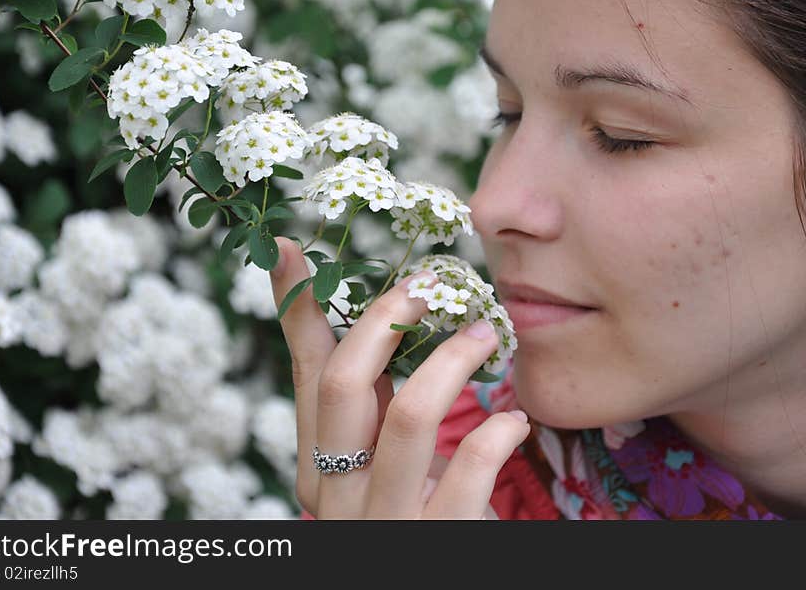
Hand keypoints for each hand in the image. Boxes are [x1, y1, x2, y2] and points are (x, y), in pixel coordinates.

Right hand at [269, 236, 529, 518]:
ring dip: (453, 362)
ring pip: (407, 417)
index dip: (300, 308)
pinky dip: (495, 433)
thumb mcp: (374, 458)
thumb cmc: (409, 511)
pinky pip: (467, 473)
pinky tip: (512, 421)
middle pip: (345, 384)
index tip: (293, 248)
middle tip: (435, 285)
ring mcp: (387, 521)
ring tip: (486, 336)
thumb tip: (357, 315)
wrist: (427, 578)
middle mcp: (339, 494)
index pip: (307, 372)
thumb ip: (363, 396)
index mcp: (318, 465)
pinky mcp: (441, 542)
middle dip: (389, 319)